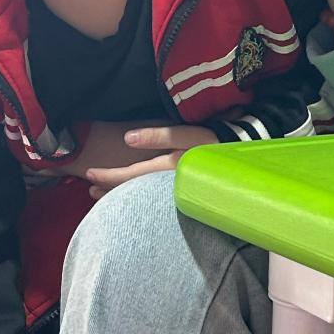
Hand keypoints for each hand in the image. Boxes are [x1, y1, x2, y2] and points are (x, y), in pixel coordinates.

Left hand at [85, 124, 219, 197]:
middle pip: (133, 192)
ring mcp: (174, 195)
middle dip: (111, 191)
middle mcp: (167, 188)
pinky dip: (138, 195)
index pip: (130, 177)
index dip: (109, 177)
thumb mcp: (188, 135)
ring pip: (142, 197)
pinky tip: (134, 194)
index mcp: (167, 171)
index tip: (89, 176)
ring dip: (122, 195)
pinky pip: (153, 198)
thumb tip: (128, 138)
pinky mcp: (182, 197)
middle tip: (90, 190)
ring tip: (104, 193)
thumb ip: (159, 135)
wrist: (244, 166)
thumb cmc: (215, 144)